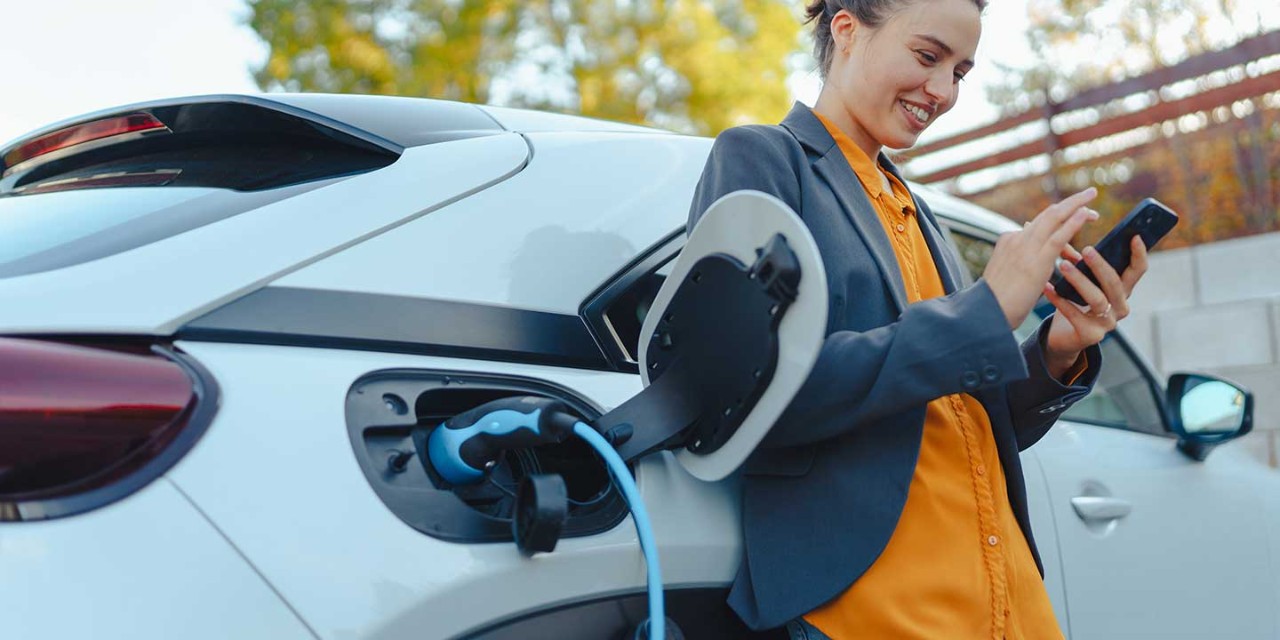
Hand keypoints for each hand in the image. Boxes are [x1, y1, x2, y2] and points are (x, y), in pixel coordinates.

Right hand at [982, 188, 1098, 329]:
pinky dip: (1073, 222)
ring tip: (1093, 202)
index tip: (1073, 216)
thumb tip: (1038, 264)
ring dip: (1075, 205)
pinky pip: (1058, 237)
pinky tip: (1085, 214)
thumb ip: (1022, 263)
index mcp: (1009, 241)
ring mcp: (1025, 248)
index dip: (1059, 217)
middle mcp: (1016, 239)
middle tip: (1089, 194)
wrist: (986, 313)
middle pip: (1048, 213)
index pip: (1038, 224)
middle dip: (1070, 202)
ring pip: (1054, 218)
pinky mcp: (1036, 261)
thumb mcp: (1008, 276)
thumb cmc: (997, 302)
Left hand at [1040, 235, 1149, 378]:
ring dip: (1079, 280)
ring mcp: (1107, 323)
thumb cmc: (1074, 302)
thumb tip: (1065, 231)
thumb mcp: (1081, 280)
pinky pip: (1075, 315)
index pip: (1138, 271)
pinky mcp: (1090, 336)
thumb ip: (1079, 260)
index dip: (1139, 254)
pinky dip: (1059, 300)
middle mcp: (1120, 307)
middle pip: (1115, 284)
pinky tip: (1047, 288)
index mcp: (1122, 290)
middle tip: (1086, 249)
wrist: (1063, 336)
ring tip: (1062, 265)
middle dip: (1101, 265)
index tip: (1135, 235)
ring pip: (1097, 299)